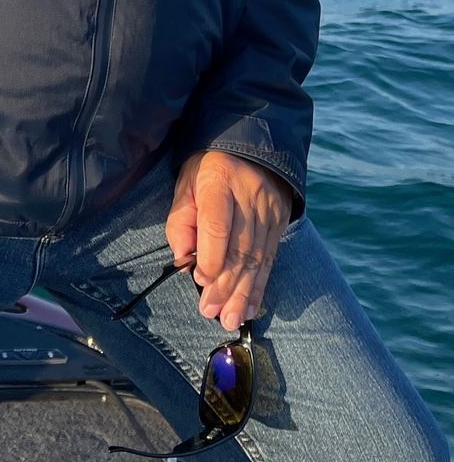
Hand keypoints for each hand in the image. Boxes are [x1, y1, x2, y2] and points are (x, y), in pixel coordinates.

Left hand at [165, 150, 292, 331]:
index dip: (209, 257)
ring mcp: (269, 210)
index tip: (199, 281)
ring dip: (243, 292)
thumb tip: (182, 258)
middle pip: (239, 248)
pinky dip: (259, 285)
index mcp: (219, 181)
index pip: (217, 225)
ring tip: (231, 318)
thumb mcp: (186, 182)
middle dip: (225, 285)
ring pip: (257, 257)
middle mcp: (249, 196)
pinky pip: (270, 258)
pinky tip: (250, 306)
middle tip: (212, 312)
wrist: (250, 143)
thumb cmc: (208, 166)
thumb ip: (181, 219)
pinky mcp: (280, 221)